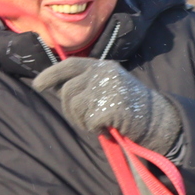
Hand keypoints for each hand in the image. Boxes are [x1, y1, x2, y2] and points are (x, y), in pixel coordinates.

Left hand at [31, 57, 183, 155]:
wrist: (157, 120)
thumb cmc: (127, 106)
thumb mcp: (106, 87)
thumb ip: (84, 84)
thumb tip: (52, 86)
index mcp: (102, 66)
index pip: (70, 65)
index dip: (51, 75)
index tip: (38, 85)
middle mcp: (104, 73)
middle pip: (67, 92)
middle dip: (70, 110)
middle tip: (86, 119)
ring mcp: (108, 88)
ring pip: (75, 108)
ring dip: (83, 121)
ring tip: (100, 122)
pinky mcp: (111, 106)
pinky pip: (89, 121)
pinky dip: (96, 129)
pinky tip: (109, 127)